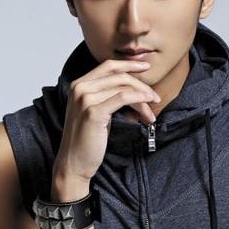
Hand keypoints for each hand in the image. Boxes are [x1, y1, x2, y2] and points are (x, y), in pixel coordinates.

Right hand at [52, 59, 160, 187]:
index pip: (108, 66)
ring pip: (123, 87)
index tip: (146, 67)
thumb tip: (132, 88)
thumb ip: (107, 96)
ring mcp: (85, 99)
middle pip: (118, 76)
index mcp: (78, 85)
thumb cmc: (86, 140)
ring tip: (151, 113)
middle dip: (141, 85)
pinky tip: (147, 108)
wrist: (74, 163)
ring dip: (143, 97)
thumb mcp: (96, 111)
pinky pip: (123, 98)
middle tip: (155, 98)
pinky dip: (139, 100)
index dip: (129, 64)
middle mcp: (79, 88)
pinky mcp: (93, 112)